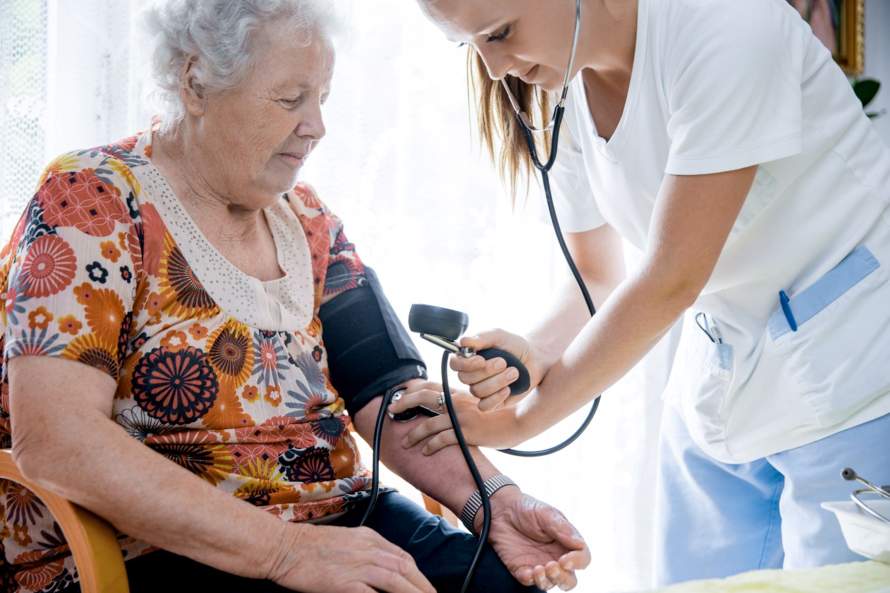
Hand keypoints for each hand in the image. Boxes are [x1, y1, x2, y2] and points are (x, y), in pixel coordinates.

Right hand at [268, 523, 434, 592]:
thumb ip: (367, 552)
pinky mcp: (344, 581)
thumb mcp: (346, 540)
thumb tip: (384, 567)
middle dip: (424, 587)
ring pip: (396, 581)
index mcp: (370, 538)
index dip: (419, 576)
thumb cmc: (310, 546)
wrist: (284, 546)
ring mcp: (357, 565)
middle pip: (406, 569)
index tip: (426, 588)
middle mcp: (368, 549)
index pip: (404, 557)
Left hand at [391, 384, 524, 453]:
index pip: (429, 386)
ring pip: (428, 424)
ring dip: (414, 434)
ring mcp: (461, 417)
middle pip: (423, 397)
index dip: (412, 389)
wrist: (515, 422)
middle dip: (403, 404)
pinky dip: (431, 445)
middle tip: (392, 411)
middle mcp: (457, 401)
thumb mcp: (475, 403)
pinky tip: (425, 451)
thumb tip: (442, 409)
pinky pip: (442, 439)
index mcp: (458, 393)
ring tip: (406, 442)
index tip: (400, 396)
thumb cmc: (495, 415)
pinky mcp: (466, 432)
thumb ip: (458, 403)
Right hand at [453, 329, 548, 410]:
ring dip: (497, 381)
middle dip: (486, 371)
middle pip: (466, 378)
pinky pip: (484, 406)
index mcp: (469, 358)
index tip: (481, 359)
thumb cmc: (515, 346)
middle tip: (504, 362)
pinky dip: (496, 397)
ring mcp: (481, 390)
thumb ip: (481, 338)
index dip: (465, 364)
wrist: (535, 360)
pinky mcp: (492, 403)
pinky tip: (508, 389)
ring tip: (514, 372)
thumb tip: (463, 342)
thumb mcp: (500, 336)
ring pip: (477, 391)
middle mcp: (472, 375)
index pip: (454, 364)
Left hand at [484, 487, 589, 590]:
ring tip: (539, 569)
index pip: (582, 558)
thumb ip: (562, 528)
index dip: (578, 562)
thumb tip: (579, 544)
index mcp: (566, 543)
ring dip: (548, 581)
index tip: (565, 560)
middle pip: (569, 579)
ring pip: (551, 584)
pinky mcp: (521, 569)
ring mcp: (539, 565)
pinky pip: (529, 581)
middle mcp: (555, 557)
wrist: (501, 509)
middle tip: (552, 566)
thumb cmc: (527, 508)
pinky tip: (528, 571)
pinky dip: (530, 580)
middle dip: (564, 578)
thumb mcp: (546, 513)